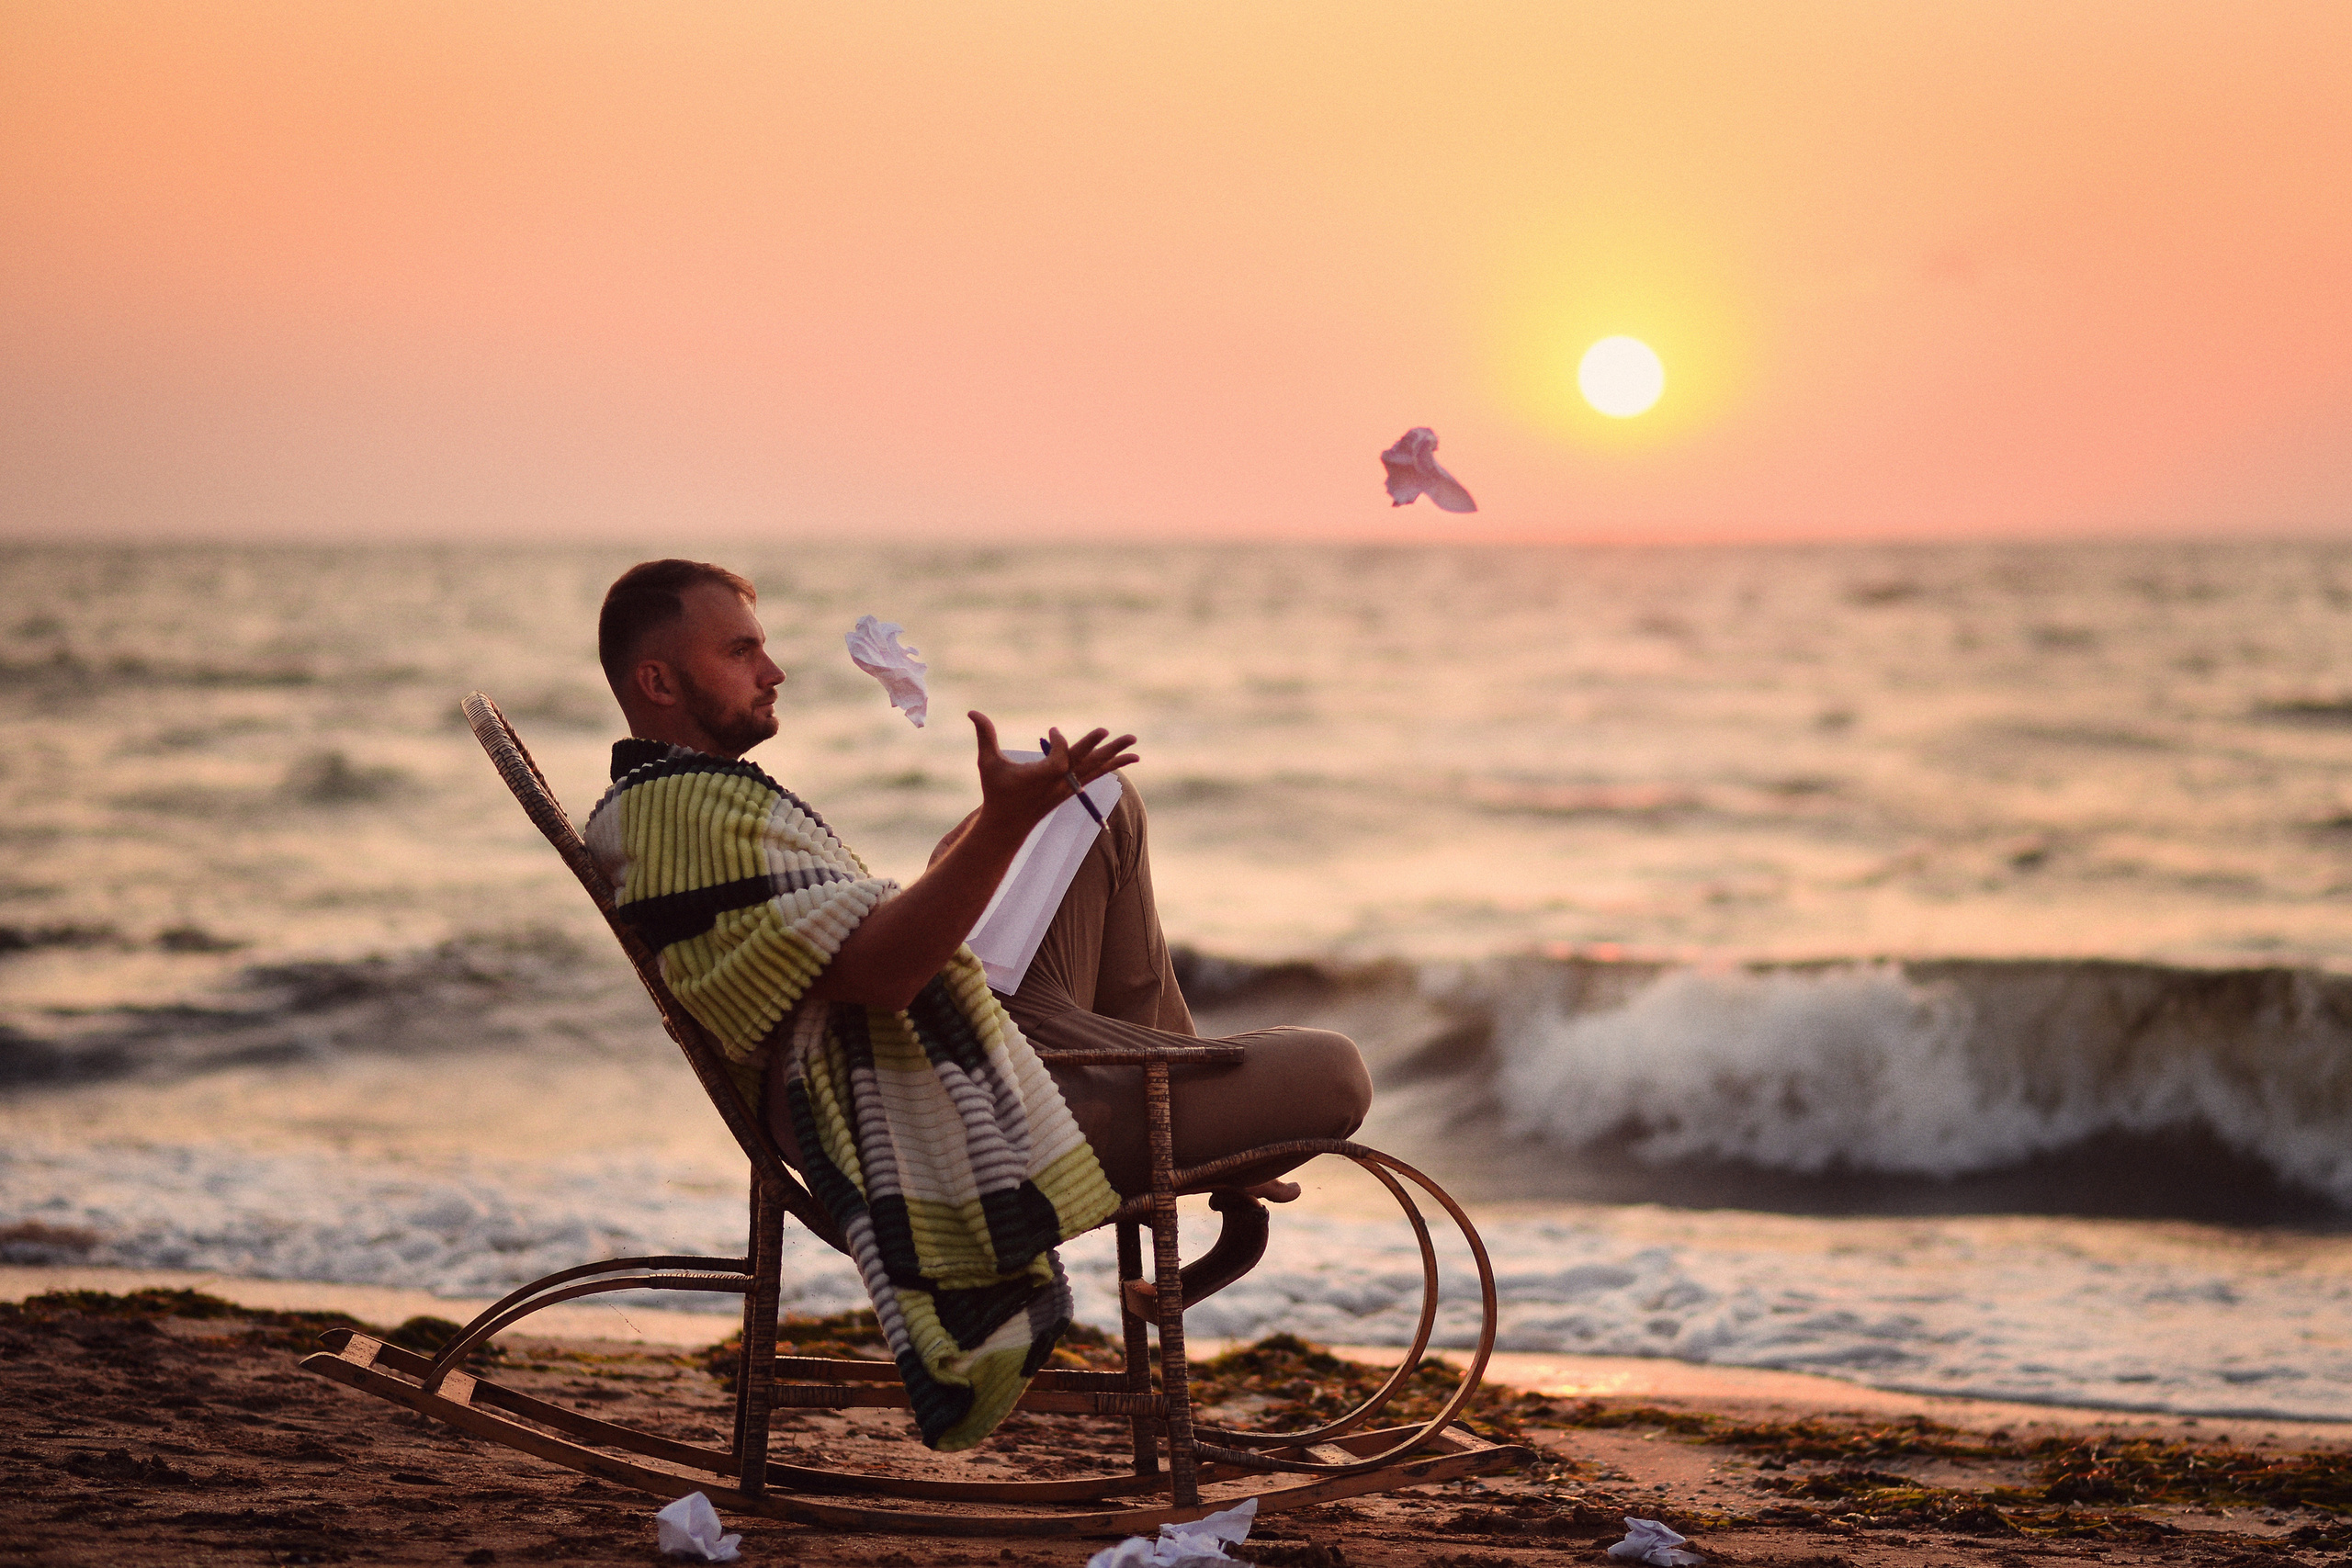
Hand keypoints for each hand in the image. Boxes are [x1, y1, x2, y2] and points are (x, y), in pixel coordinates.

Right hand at [968, 711, 1138, 835]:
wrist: (1007, 825)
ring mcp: (1068, 788)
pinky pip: (1095, 775)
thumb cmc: (996, 792)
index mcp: (1042, 777)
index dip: (1060, 742)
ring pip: (1096, 770)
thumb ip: (984, 735)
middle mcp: (1059, 784)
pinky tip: (1127, 759)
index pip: (1061, 757)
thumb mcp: (987, 763)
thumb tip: (972, 711)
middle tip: (1130, 736)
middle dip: (1109, 749)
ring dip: (1116, 757)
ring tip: (1136, 746)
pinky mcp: (1071, 790)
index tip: (1052, 730)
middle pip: (1089, 764)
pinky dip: (1111, 766)